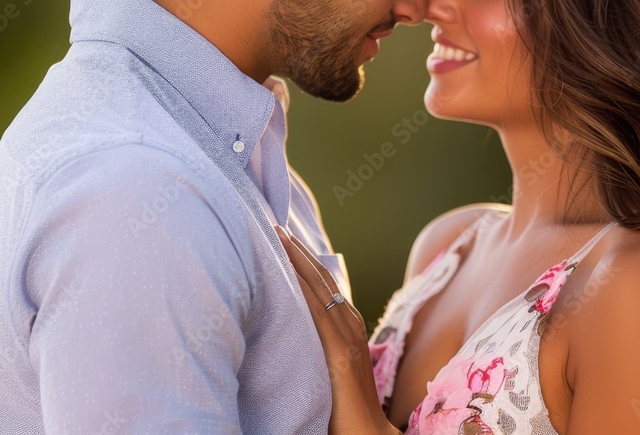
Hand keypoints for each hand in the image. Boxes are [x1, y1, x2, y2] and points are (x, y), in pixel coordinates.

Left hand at [275, 225, 399, 434]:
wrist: (365, 434)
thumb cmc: (343, 408)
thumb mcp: (328, 365)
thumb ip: (316, 344)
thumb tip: (287, 327)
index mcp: (347, 325)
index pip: (323, 282)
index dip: (303, 258)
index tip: (282, 236)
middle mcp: (349, 323)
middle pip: (321, 276)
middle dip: (297, 250)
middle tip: (274, 225)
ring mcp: (347, 335)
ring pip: (320, 286)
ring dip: (298, 259)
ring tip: (277, 236)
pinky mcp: (340, 351)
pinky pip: (318, 310)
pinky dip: (303, 286)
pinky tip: (286, 270)